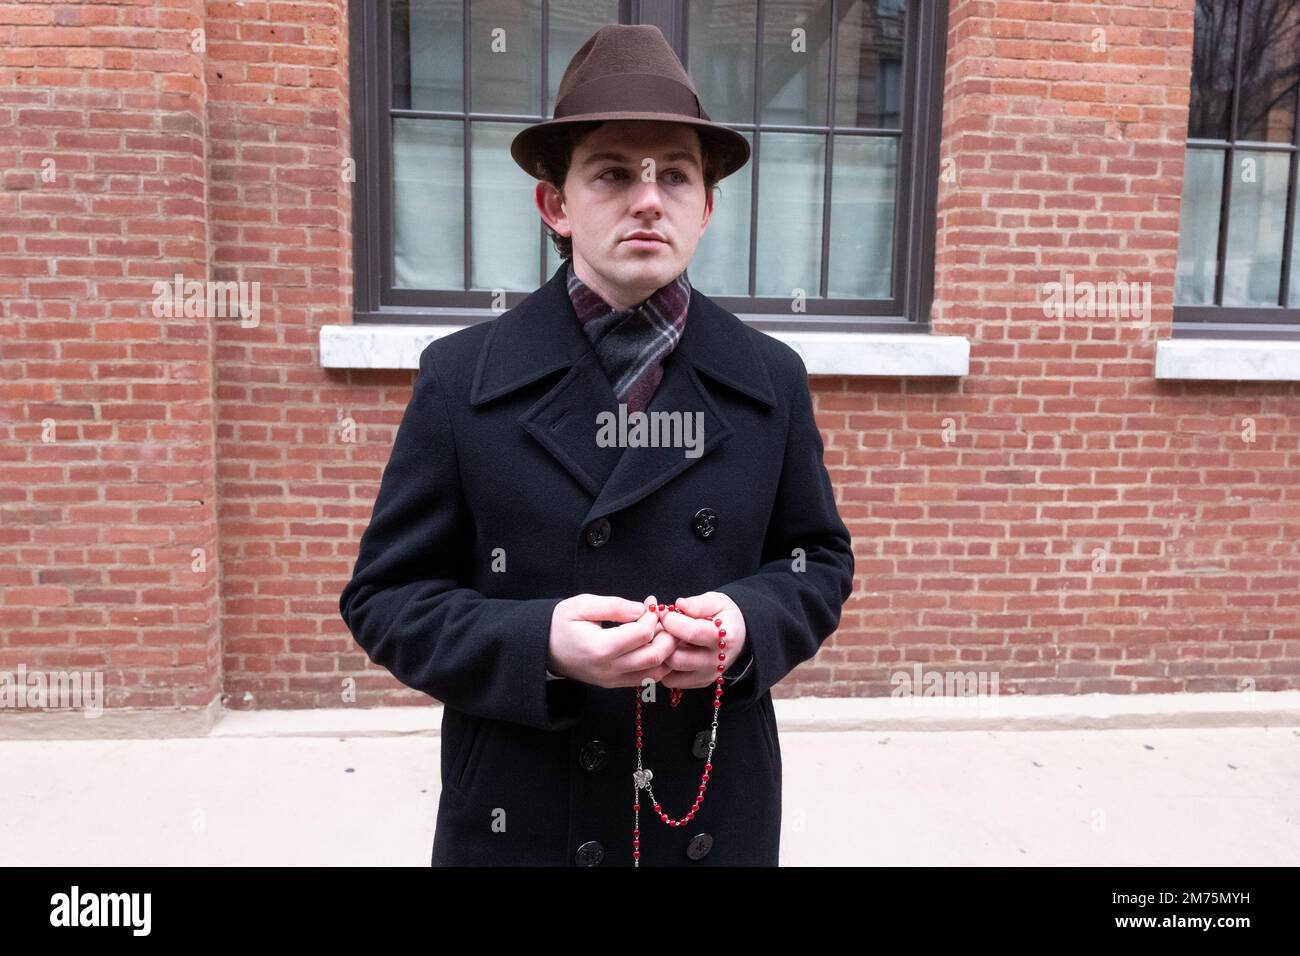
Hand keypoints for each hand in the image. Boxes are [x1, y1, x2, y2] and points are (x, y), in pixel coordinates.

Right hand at [547, 593, 677, 688]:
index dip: (653, 616)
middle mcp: (610, 669)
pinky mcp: (616, 684)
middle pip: (656, 656)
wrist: (542, 648)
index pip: (643, 634)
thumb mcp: (582, 605)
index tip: (651, 603)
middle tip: (663, 618)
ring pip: (658, 672)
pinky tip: (653, 644)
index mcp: (600, 648)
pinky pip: (648, 678)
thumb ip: (614, 606)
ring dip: (667, 651)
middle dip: (668, 634)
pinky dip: (659, 663)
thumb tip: (643, 609)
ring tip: (660, 631)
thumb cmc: (560, 624)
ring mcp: (614, 680)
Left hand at [654, 591, 747, 690]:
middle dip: (663, 640)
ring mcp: (707, 675)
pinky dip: (663, 667)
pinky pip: (670, 681)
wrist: (737, 636)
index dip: (671, 620)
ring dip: (661, 654)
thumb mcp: (717, 602)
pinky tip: (668, 651)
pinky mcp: (698, 683)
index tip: (664, 611)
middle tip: (660, 627)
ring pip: (670, 672)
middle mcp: (716, 662)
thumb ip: (698, 604)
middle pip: (677, 658)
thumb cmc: (724, 616)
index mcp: (725, 639)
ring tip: (664, 638)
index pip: (692, 633)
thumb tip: (679, 604)